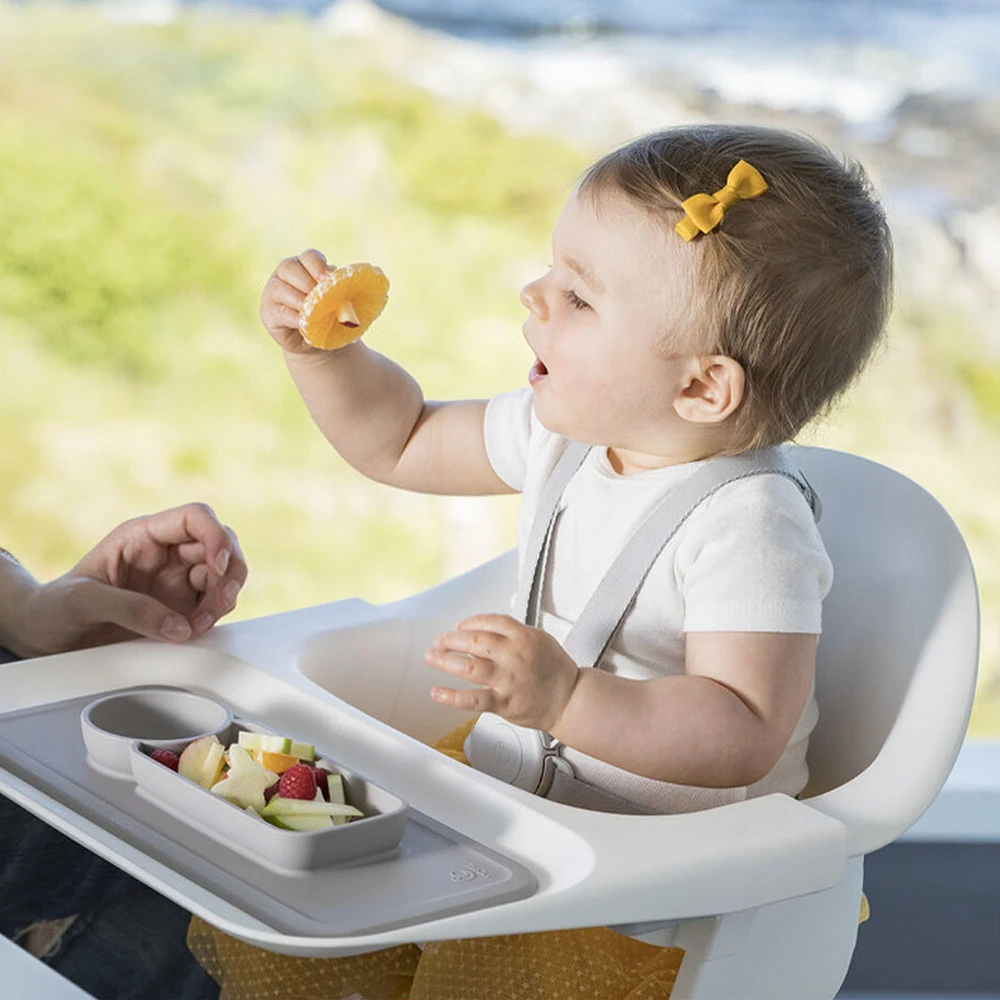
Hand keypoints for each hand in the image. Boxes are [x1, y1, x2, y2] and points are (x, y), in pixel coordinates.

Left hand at [18, 503, 246, 655]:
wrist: (47, 635)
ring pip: (226, 575)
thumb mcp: (82, 601)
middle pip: (222, 544)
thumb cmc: (56, 607)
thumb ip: (130, 609)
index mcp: (143, 535)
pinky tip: (194, 631)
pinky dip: (215, 617)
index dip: (215, 537)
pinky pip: (215, 604)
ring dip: (225, 598)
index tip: (217, 567)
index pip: (195, 518)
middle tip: (219, 601)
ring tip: (198, 624)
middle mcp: (167, 553)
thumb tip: (179, 626)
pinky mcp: (183, 608)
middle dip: (229, 572)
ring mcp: (178, 580)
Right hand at [260, 249, 331, 354]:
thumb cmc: (330, 317)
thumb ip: (340, 293)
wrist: (318, 341)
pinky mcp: (267, 312)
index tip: (329, 279)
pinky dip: (294, 318)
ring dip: (300, 300)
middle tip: (321, 298)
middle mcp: (285, 274)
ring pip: (279, 288)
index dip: (318, 266)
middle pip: (289, 267)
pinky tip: (306, 324)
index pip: (309, 257)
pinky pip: (279, 312)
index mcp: (305, 266)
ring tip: (315, 312)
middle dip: (307, 282)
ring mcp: (272, 291)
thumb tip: (344, 287)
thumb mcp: (339, 303)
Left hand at [425, 614, 579, 730]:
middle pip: (474, 641)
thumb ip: (512, 633)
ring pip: (469, 667)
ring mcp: (507, 680)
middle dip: (451, 639)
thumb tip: (482, 631)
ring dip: (445, 660)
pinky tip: (438, 692)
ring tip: (432, 657)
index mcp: (523, 637)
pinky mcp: (503, 702)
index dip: (470, 623)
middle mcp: (514, 656)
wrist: (570, 699)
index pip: (489, 622)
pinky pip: (473, 700)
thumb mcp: (539, 639)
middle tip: (439, 641)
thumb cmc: (555, 670)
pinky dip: (452, 696)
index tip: (460, 627)